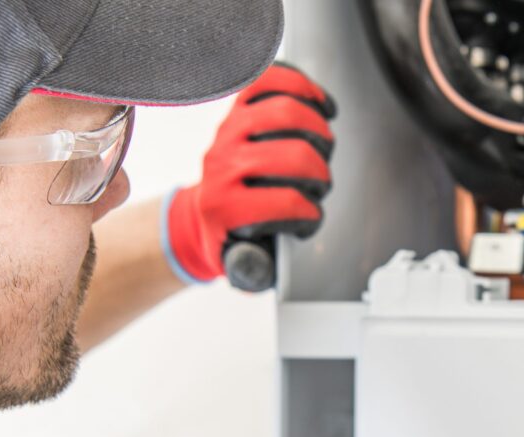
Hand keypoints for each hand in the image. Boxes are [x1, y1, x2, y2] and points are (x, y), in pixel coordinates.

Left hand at [164, 63, 336, 285]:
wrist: (201, 214)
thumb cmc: (229, 237)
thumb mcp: (239, 265)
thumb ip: (255, 269)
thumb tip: (264, 264)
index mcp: (222, 207)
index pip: (285, 202)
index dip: (309, 214)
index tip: (310, 219)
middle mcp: (221, 164)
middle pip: (294, 155)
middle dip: (320, 174)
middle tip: (319, 185)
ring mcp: (228, 131)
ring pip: (287, 113)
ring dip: (319, 133)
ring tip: (322, 149)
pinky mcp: (236, 108)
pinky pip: (271, 81)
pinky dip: (302, 87)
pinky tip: (319, 106)